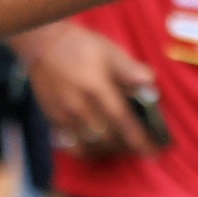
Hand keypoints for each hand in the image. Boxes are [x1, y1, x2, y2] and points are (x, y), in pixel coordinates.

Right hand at [19, 23, 158, 158]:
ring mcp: (64, 115)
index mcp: (96, 87)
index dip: (140, 138)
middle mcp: (78, 105)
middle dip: (127, 147)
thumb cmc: (81, 47)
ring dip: (110, 150)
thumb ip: (130, 70)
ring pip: (91, 146)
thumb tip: (150, 83)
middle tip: (141, 147)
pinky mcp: (54, 120)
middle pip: (108, 138)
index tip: (154, 150)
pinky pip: (74, 146)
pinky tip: (100, 147)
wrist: (43, 45)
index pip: (122, 120)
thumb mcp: (109, 51)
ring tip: (122, 147)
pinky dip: (90, 151)